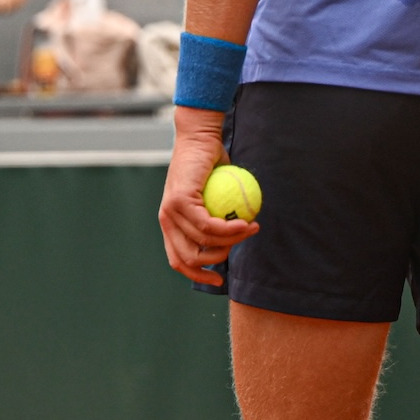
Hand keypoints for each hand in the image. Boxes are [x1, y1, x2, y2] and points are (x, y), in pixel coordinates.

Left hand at [158, 107, 255, 285]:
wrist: (199, 138)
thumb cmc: (212, 166)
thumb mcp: (216, 197)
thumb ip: (222, 218)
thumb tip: (238, 241)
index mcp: (171, 224)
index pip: (179, 260)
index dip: (198, 275)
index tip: (220, 281)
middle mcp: (167, 220)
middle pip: (191, 258)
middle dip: (220, 259)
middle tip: (243, 240)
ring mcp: (170, 211)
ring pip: (204, 242)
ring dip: (233, 241)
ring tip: (252, 227)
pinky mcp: (179, 201)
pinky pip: (208, 225)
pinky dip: (230, 229)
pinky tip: (247, 224)